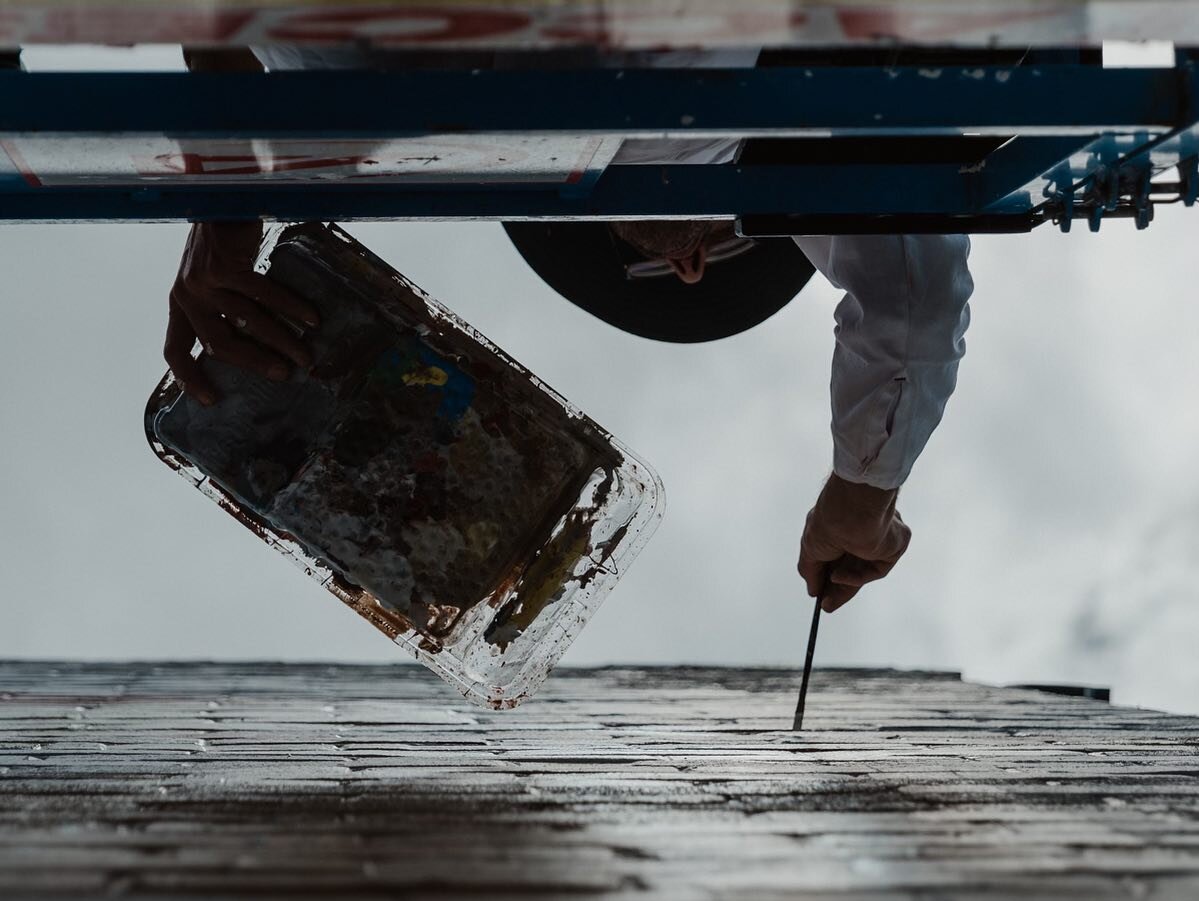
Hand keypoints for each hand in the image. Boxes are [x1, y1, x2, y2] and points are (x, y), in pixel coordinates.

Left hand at [164, 222, 319, 405]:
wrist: (222, 194)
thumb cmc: (224, 239)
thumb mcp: (212, 276)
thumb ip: (223, 304)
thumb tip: (260, 342)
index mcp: (180, 301)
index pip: (175, 348)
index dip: (189, 377)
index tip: (211, 400)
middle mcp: (186, 293)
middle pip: (218, 344)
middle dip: (254, 363)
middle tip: (284, 374)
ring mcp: (201, 280)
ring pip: (245, 323)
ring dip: (279, 340)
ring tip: (305, 352)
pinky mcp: (222, 266)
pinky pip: (262, 296)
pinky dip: (290, 308)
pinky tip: (311, 318)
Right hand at [797, 473, 911, 612]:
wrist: (851, 512)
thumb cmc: (828, 523)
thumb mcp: (810, 549)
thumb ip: (810, 571)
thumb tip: (813, 591)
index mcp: (844, 525)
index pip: (838, 555)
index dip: (828, 575)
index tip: (819, 594)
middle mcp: (863, 530)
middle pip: (853, 566)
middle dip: (839, 588)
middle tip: (826, 605)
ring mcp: (880, 538)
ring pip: (865, 571)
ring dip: (845, 587)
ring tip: (828, 601)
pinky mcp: (894, 546)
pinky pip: (877, 569)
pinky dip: (857, 577)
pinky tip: (839, 576)